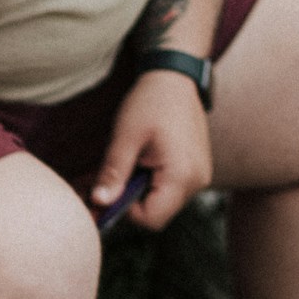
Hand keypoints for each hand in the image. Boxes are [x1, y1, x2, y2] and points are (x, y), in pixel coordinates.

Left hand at [90, 70, 212, 231]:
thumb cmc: (150, 102)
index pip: (151, 220)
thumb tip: (99, 203)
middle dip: (129, 203)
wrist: (175, 77)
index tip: (109, 189)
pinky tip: (140, 163)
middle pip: (157, 215)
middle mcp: (197, 181)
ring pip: (162, 204)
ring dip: (138, 193)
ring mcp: (199, 177)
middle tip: (109, 179)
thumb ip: (113, 173)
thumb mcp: (125, 137)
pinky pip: (169, 190)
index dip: (125, 211)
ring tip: (127, 165)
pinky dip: (149, 184)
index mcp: (182, 175)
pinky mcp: (195, 171)